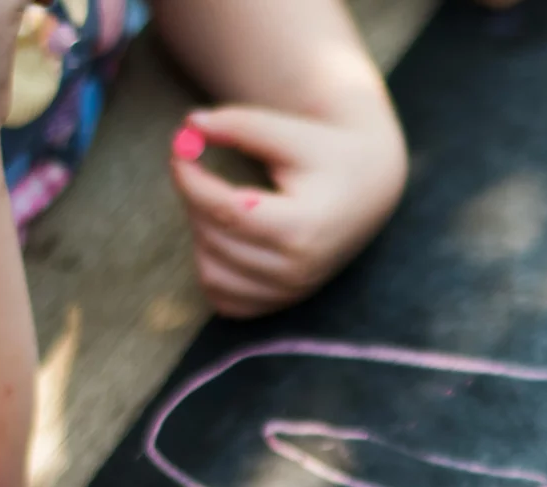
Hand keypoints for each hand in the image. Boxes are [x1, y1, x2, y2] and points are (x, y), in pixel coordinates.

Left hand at [172, 103, 409, 318]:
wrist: (367, 187)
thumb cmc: (326, 153)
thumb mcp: (290, 131)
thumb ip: (240, 125)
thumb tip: (190, 124)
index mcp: (305, 227)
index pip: (228, 211)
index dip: (191, 180)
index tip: (179, 150)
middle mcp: (299, 268)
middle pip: (216, 239)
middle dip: (194, 200)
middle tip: (196, 169)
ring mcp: (291, 290)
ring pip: (211, 273)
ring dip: (201, 234)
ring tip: (216, 203)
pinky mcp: (281, 302)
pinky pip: (223, 299)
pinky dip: (212, 269)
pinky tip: (224, 236)